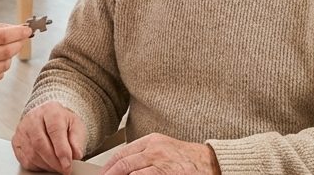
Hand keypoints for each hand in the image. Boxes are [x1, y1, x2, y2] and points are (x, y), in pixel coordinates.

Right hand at [0, 21, 31, 88]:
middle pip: (6, 52)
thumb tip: (17, 28)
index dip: (18, 33)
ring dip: (9, 57)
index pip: (2, 37)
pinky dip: (1, 69)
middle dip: (17, 45)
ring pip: (4, 66)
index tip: (27, 30)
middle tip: (20, 40)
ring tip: (4, 51)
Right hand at [12, 101, 85, 172]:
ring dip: (46, 165)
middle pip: (40, 143)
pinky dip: (37, 166)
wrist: (49, 118)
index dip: (61, 150)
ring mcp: (22, 129)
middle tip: (64, 169)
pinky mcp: (16, 141)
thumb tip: (76, 154)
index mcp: (50, 110)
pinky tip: (46, 163)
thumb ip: (77, 140)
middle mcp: (33, 118)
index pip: (54, 130)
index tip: (68, 163)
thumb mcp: (76, 126)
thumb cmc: (63, 122)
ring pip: (32, 154)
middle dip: (53, 161)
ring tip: (57, 166)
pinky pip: (25, 159)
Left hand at [101, 133, 220, 174]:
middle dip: (109, 173)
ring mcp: (159, 162)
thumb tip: (126, 167)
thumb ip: (146, 155)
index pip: (122, 152)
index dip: (109, 165)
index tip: (102, 172)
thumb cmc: (189, 159)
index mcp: (152, 141)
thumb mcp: (165, 149)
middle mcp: (153, 149)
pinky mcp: (164, 173)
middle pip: (122, 162)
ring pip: (128, 170)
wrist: (211, 163)